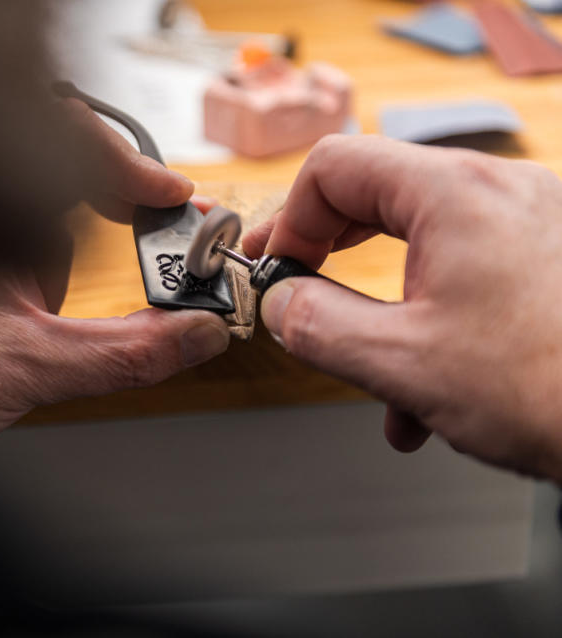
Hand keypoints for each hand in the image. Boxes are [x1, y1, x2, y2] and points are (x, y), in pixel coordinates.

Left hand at [0, 101, 229, 475]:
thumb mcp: (29, 369)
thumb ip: (126, 353)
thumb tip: (195, 331)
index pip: (65, 140)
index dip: (131, 164)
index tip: (173, 197)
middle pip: (61, 178)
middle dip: (102, 225)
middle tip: (141, 250)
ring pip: (41, 222)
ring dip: (62, 266)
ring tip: (35, 322)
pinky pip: (18, 249)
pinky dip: (39, 278)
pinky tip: (16, 325)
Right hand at [244, 134, 561, 482]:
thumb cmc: (553, 389)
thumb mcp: (400, 362)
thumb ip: (316, 324)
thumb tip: (280, 302)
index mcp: (455, 195)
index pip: (334, 167)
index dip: (288, 219)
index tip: (274, 269)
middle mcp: (500, 192)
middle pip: (377, 196)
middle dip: (328, 256)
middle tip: (295, 290)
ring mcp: (534, 223)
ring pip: (424, 246)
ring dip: (384, 311)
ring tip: (378, 381)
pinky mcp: (553, 258)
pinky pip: (470, 272)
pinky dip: (434, 321)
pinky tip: (430, 396)